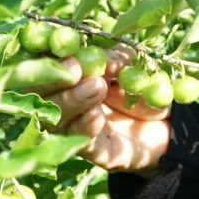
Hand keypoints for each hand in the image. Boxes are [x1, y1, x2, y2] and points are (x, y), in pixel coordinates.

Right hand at [40, 45, 171, 174]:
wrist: (162, 123)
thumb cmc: (136, 85)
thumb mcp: (129, 63)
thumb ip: (114, 58)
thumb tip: (104, 60)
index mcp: (61, 74)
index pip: (39, 64)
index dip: (46, 56)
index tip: (63, 47)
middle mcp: (58, 103)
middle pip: (37, 94)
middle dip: (53, 80)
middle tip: (76, 69)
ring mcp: (71, 129)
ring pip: (55, 120)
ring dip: (72, 101)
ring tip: (97, 86)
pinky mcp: (92, 152)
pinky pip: (79, 143)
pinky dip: (86, 127)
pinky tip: (96, 116)